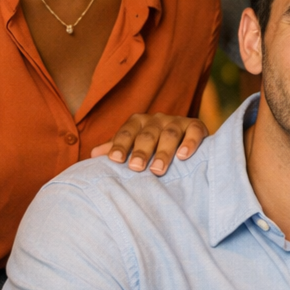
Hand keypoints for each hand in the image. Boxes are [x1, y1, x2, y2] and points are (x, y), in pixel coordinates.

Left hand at [91, 113, 207, 174]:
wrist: (185, 137)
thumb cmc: (153, 145)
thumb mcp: (134, 144)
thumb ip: (117, 148)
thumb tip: (93, 154)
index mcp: (138, 122)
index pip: (127, 132)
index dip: (121, 145)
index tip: (115, 160)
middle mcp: (157, 119)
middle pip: (148, 134)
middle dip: (141, 151)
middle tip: (136, 168)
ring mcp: (177, 121)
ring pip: (169, 134)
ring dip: (163, 152)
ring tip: (157, 170)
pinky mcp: (196, 126)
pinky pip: (194, 131)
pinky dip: (189, 142)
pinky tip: (184, 156)